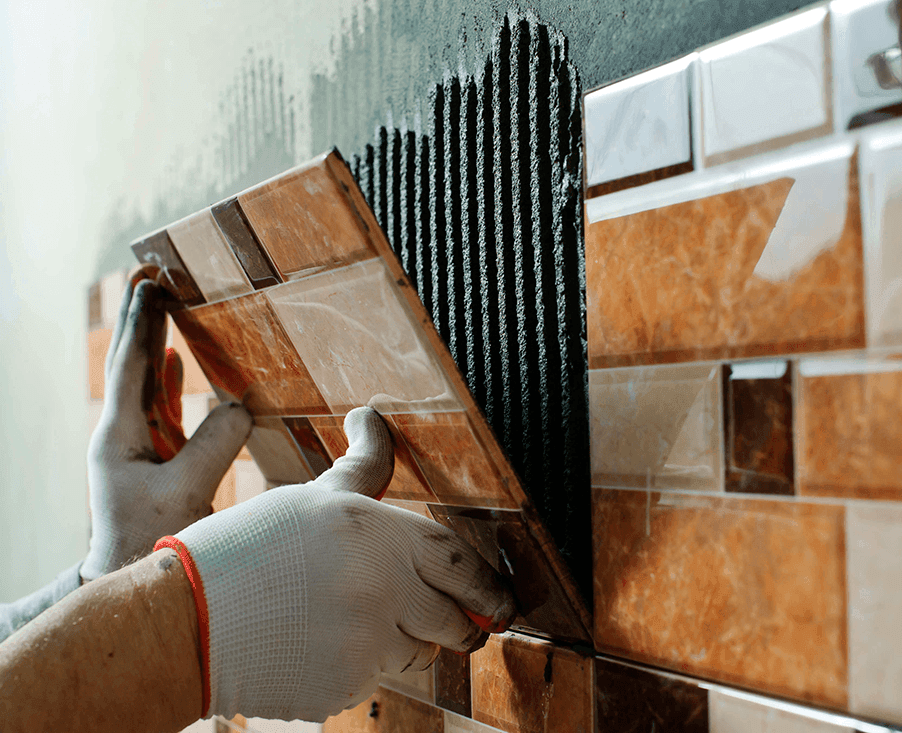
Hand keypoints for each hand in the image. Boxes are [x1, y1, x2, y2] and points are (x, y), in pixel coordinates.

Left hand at [82, 275, 252, 581]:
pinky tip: (172, 359)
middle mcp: (120, 434)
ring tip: (164, 305)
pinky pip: (157, 405)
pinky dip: (164, 377)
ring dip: (154, 343)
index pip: (130, 367)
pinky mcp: (150, 458)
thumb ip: (214, 445)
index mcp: (119, 436)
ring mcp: (133, 446)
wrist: (131, 580)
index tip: (150, 286)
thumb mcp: (187, 491)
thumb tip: (239, 406)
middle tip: (153, 279)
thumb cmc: (151, 541)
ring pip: (143, 382)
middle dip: (144, 322)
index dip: (143, 324)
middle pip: (131, 365)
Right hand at [157, 408, 516, 721]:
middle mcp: (383, 590)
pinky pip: (378, 681)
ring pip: (419, 654)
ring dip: (407, 643)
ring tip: (360, 622)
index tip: (502, 600)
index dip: (491, 585)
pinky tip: (324, 645)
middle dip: (461, 623)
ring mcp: (365, 645)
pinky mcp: (344, 689)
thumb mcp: (311, 497)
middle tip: (454, 620)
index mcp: (379, 535)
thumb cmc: (247, 549)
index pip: (462, 563)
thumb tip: (371, 419)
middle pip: (457, 620)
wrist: (185, 619)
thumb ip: (362, 469)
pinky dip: (364, 668)